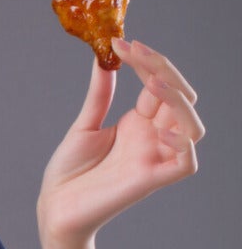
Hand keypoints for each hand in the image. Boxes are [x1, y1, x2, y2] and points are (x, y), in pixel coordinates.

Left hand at [37, 37, 203, 245]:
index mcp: (139, 122)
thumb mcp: (85, 124)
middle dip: (164, 70)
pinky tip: (162, 131)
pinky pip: (185, 163)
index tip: (122, 42)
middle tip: (135, 51)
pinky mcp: (152, 180)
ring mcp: (155, 157)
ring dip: (180, 101)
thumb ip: (100, 94)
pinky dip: (183, 145)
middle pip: (180, 98)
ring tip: (153, 82)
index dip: (147, 61)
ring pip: (193, 127)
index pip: (159, 85)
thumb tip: (104, 59)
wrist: (54, 206)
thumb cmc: (69, 170)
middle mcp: (153, 137)